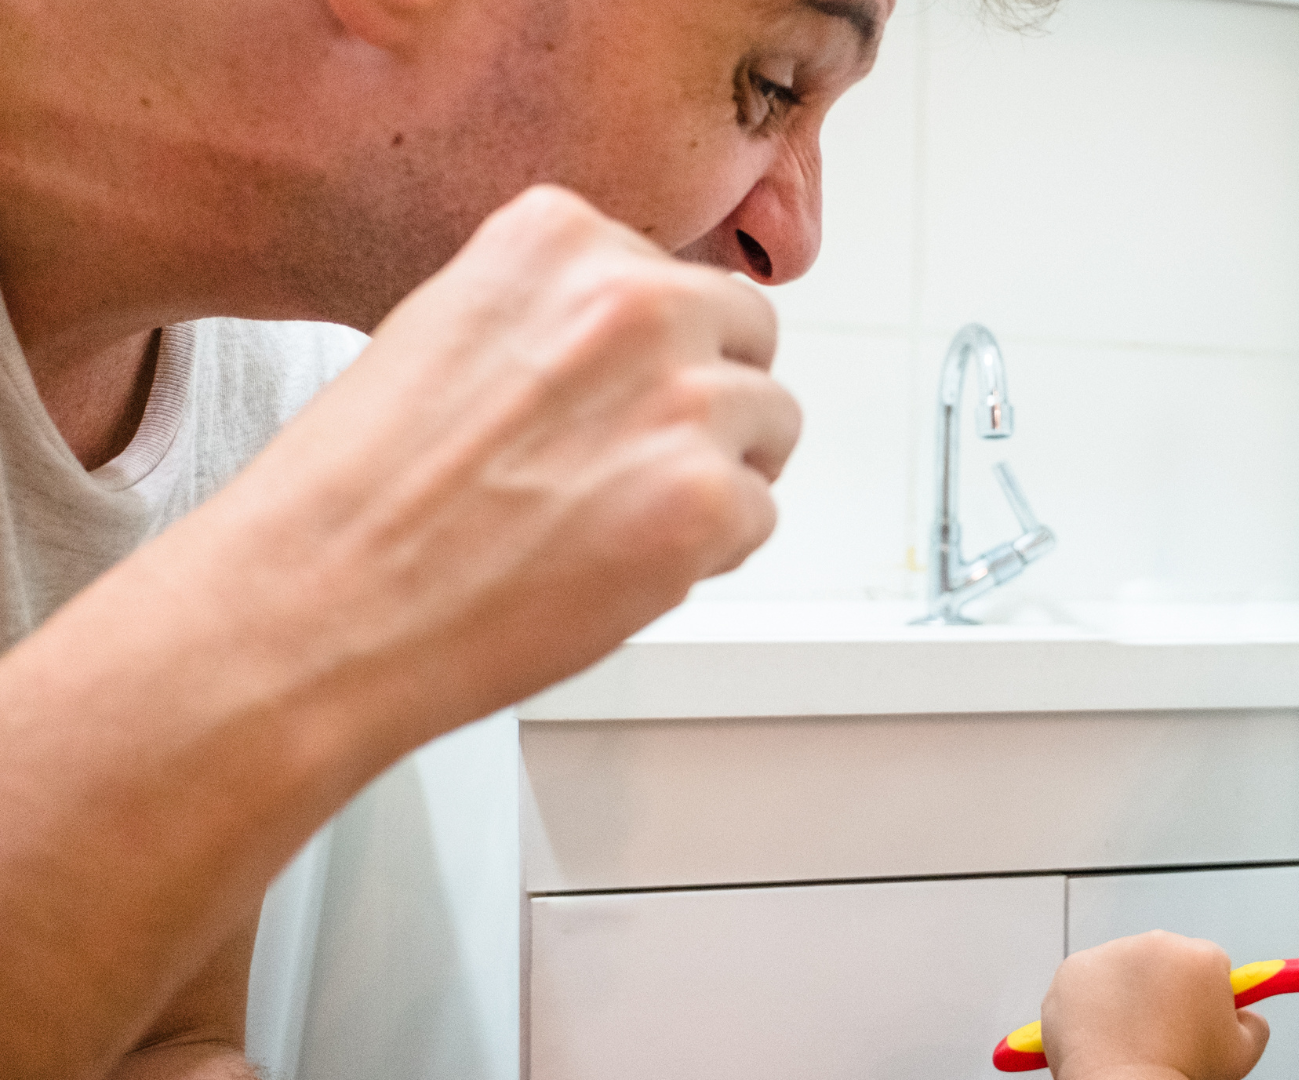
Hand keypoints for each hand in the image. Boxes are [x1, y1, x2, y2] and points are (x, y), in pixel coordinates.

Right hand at [0, 183, 797, 1077]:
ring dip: (716, 476)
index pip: (674, 274)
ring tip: (614, 523)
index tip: (609, 399)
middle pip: (748, 336)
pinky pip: (759, 516)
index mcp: (558, 236)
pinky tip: (617, 568)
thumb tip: (641, 345)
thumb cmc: (358, 497)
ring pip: (770, 425)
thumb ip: (555, 318)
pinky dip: (708, 554)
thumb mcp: (448, 334)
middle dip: (708, 400)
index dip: (651, 351)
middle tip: (636, 466)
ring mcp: (680, 397)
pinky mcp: (706, 499)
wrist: (313, 607)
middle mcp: (632, 297)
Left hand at [1039, 932, 1269, 1079]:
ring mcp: (1109, 953)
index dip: (1206, 995)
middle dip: (1165, 990)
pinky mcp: (1074, 969)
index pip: (1210, 963)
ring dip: (1128, 995)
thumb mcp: (1243, 1053)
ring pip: (1125, 969)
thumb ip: (1254, 1023)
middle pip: (1166, 961)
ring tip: (1131, 1038)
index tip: (1197, 1018)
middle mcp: (1154, 943)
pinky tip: (1104, 1033)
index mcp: (1200, 956)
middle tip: (1163, 1033)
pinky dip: (1093, 1003)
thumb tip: (1248, 1014)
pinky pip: (1089, 982)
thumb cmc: (1181, 1071)